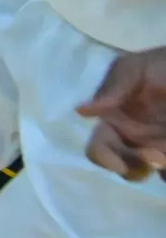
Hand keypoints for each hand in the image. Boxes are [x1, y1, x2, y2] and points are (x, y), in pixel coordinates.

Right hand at [80, 47, 165, 180]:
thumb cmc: (161, 66)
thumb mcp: (135, 68)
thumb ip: (113, 87)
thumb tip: (79, 111)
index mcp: (114, 119)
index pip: (98, 148)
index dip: (103, 159)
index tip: (120, 165)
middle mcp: (132, 137)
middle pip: (123, 167)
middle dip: (135, 169)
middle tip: (157, 156)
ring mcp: (156, 145)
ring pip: (148, 171)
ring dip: (157, 167)